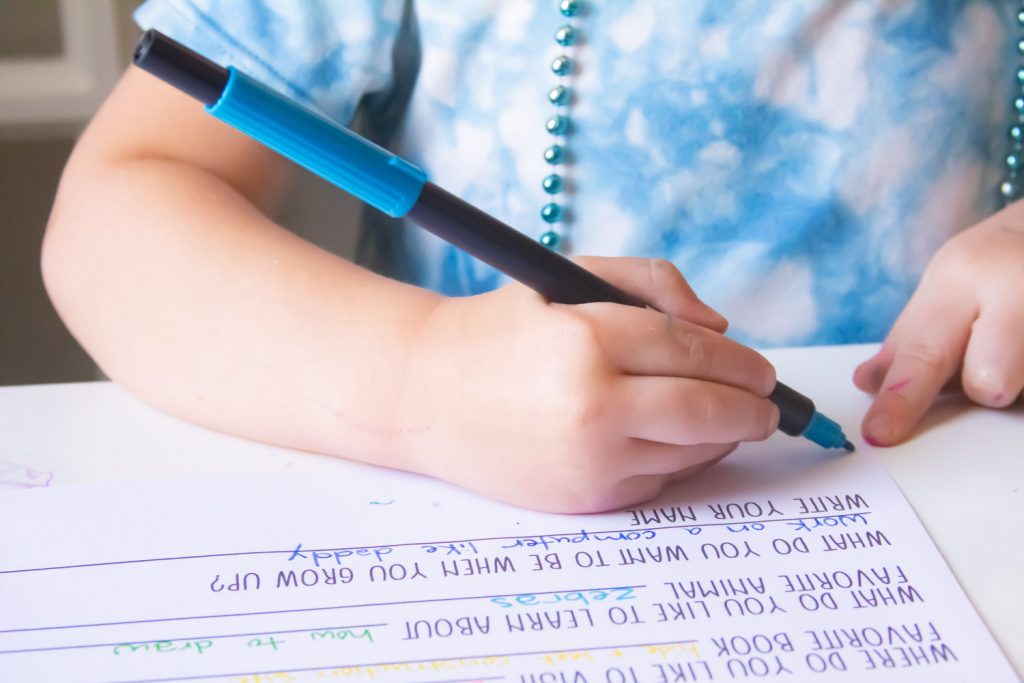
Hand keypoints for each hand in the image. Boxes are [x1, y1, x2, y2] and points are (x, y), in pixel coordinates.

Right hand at [391, 257, 778, 512]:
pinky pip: (659, 481)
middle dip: (753, 409)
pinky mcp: (582, 498)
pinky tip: (676, 441)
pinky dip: (681, 461)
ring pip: (693, 452)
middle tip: (768, 406)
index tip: (761, 369)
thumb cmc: (498, 331)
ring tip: (728, 420)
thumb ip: (652, 284)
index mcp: (587, 339)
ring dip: (723, 437)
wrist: (424, 396)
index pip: (693, 349)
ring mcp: (588, 459)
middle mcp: (592, 404)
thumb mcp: (569, 279)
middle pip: (708, 410)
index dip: (740, 360)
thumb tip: (721, 326)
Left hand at [854, 206, 1023, 445]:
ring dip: (1021, 381)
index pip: (924, 352)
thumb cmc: (1000, 263)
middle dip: (986, 386)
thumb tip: (867, 384)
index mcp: (962, 276)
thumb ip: (909, 340)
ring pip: (1023, 389)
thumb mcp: (948, 285)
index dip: (901, 400)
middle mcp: (1013, 288)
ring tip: (1019, 343)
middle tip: (988, 365)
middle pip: (988, 381)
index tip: (879, 434)